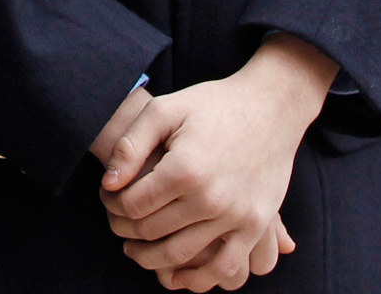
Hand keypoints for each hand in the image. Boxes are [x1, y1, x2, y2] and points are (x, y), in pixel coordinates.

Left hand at [99, 36, 329, 289]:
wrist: (271, 108)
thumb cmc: (212, 105)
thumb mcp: (165, 109)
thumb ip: (131, 145)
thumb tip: (109, 184)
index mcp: (185, 169)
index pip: (133, 205)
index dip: (113, 204)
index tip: (109, 197)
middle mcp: (211, 198)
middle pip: (153, 232)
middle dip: (126, 231)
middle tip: (116, 225)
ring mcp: (237, 216)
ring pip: (182, 255)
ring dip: (152, 260)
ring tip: (137, 251)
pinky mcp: (256, 226)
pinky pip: (225, 268)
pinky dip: (198, 280)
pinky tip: (178, 277)